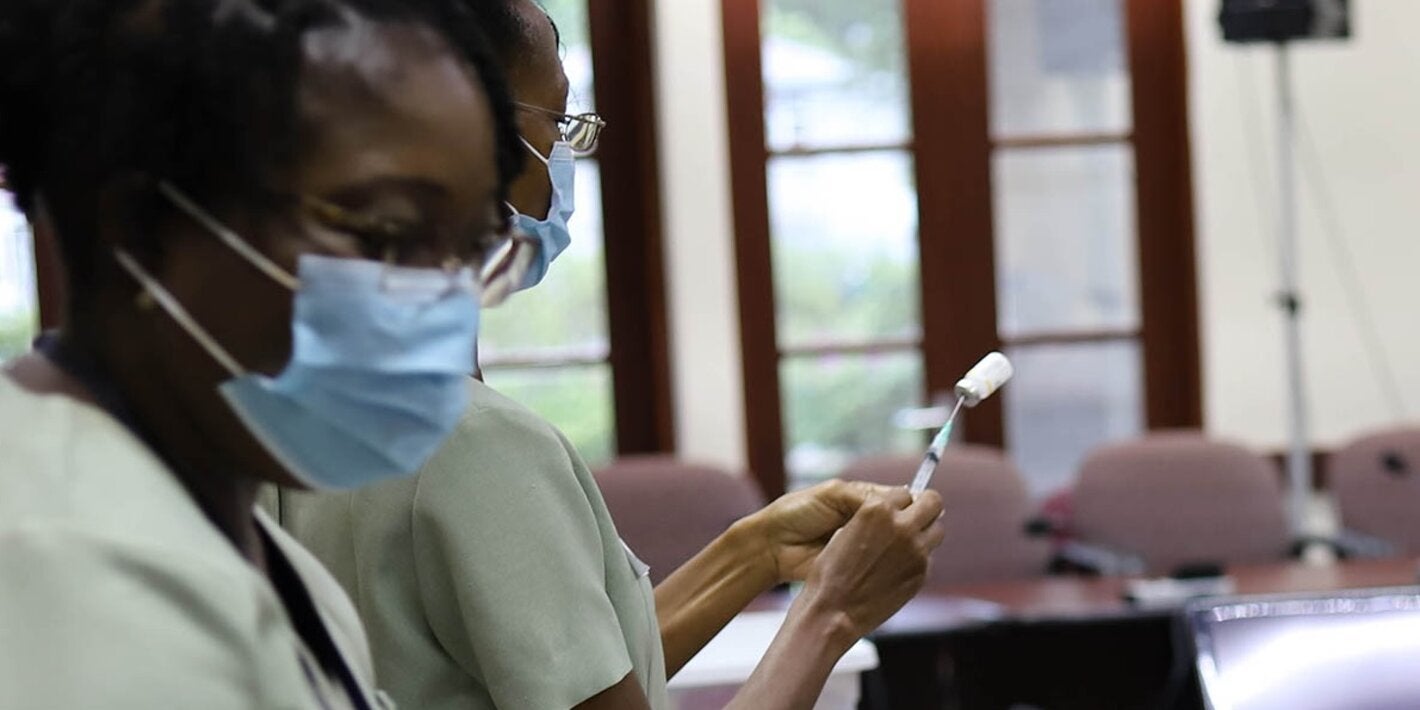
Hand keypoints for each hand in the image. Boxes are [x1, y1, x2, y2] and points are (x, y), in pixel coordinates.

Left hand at [745, 480, 907, 583]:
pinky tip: (886, 561)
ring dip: (896, 543)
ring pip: (896, 543)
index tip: (912, 509)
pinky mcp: (859, 565)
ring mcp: (865, 544)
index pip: (900, 497)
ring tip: (892, 545)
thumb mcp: (831, 495)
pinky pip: (882, 563)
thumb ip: (863, 496)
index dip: (908, 503)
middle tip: (903, 528)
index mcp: (862, 498)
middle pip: (903, 520)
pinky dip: (887, 561)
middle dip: (905, 523)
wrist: (773, 545)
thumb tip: (896, 500)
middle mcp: (867, 520)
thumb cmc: (797, 513)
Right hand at [795, 487, 945, 643]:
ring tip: (907, 544)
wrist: (835, 611)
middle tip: (917, 516)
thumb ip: (876, 518)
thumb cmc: (832, 573)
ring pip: (938, 529)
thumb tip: (896, 512)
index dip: (902, 502)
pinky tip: (898, 568)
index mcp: (877, 509)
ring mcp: (915, 550)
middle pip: (933, 502)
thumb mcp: (846, 531)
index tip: (900, 509)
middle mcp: (901, 526)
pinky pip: (929, 556)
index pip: (905, 492)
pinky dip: (918, 558)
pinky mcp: (922, 572)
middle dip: (926, 507)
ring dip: (926, 532)